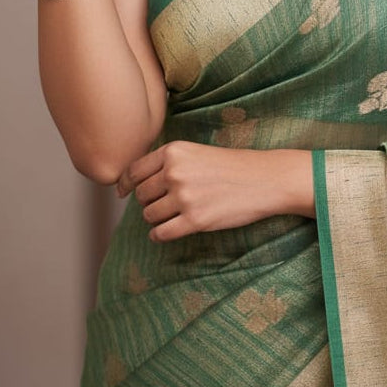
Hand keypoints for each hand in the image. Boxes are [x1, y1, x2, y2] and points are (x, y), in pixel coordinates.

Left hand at [116, 140, 314, 241]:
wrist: (264, 179)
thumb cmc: (232, 166)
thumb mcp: (196, 152)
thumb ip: (168, 163)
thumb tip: (133, 184)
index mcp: (174, 151)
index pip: (134, 171)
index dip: (124, 184)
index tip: (121, 192)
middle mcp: (175, 172)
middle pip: (141, 196)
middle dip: (149, 202)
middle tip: (165, 203)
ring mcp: (184, 197)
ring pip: (150, 215)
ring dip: (157, 219)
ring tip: (175, 215)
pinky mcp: (195, 220)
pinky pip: (161, 233)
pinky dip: (160, 235)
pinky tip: (168, 232)